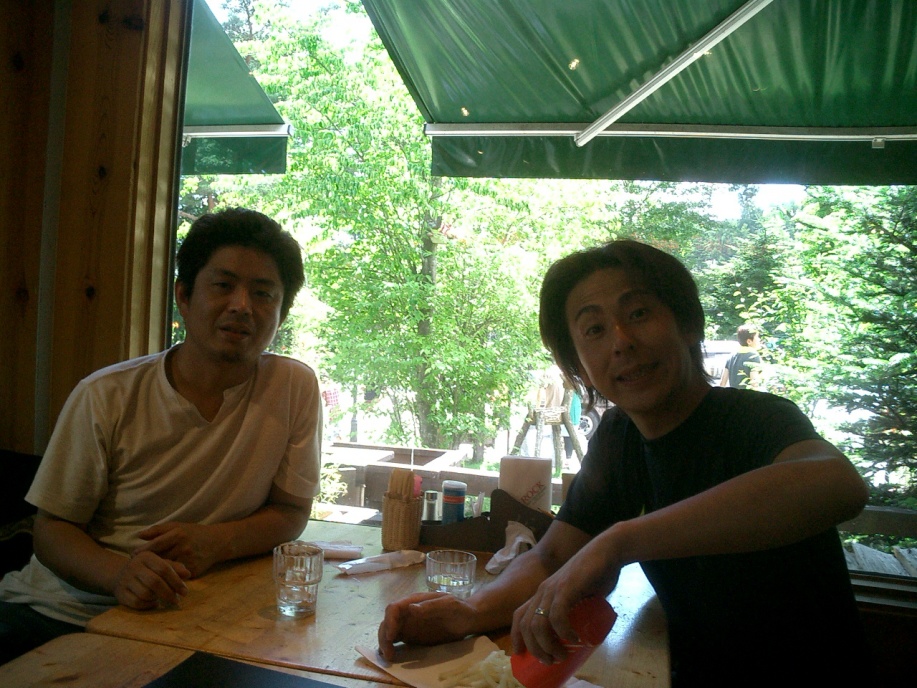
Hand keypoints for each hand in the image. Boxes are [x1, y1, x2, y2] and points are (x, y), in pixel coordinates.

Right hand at [112, 550, 189, 609]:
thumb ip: (174, 568)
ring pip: (145, 594)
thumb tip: (188, 574)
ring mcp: (125, 580)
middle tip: (177, 600)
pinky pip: (137, 603)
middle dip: (169, 593)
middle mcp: (134, 566)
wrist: (120, 575)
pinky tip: (154, 603)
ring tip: (164, 598)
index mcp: (146, 556)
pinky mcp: (120, 594)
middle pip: (154, 582)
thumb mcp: (160, 563)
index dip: (176, 581)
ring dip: (158, 598)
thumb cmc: (147, 569)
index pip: (164, 568)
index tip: (185, 592)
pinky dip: (148, 605)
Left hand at [134, 521, 222, 577]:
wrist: (217, 542)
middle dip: (146, 563)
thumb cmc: (193, 533)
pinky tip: (160, 578)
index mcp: (178, 535)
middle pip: (159, 559)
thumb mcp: (177, 526)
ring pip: (166, 570)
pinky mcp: (193, 571)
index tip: (133, 555)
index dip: (142, 551)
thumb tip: (139, 535)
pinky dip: (167, 577)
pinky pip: (175, 576)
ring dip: (155, 572)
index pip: (155, 545)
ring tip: (144, 572)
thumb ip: (158, 530)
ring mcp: (189, 560)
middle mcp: (183, 548)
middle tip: (135, 566)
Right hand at [378, 592, 474, 660]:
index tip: (391, 637)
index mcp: (415, 601)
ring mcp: (409, 624)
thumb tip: (411, 608)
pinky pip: (396, 640)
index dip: (389, 621)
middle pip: (388, 621)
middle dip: (384, 636)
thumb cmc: (460, 608)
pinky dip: (390, 647)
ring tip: (389, 657)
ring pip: (389, 631)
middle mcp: (408, 612)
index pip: (394, 608)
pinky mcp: (412, 635)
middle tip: (388, 654)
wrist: (468, 618)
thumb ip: (431, 605)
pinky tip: (390, 656)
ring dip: (385, 643)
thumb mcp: (449, 604)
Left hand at [511, 540, 621, 664]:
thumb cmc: (595, 574)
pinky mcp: (566, 588)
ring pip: (538, 624)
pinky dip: (563, 631)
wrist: (607, 551)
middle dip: (535, 648)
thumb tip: (578, 633)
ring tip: (561, 655)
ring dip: (548, 645)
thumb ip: (573, 608)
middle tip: (549, 661)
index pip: (519, 616)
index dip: (517, 637)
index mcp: (543, 592)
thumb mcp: (577, 595)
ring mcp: (553, 588)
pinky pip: (557, 615)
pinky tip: (573, 638)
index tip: (522, 654)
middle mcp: (543, 590)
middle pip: (526, 625)